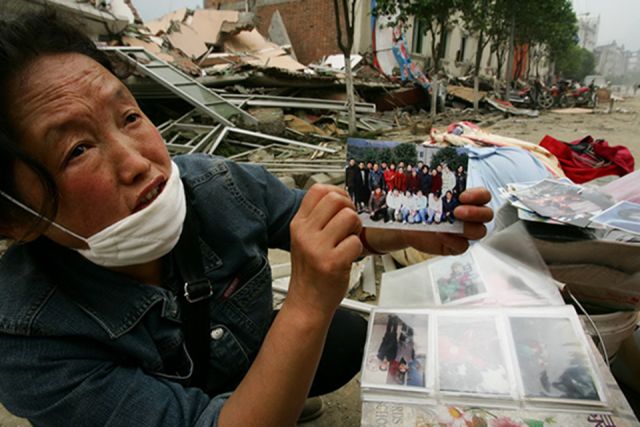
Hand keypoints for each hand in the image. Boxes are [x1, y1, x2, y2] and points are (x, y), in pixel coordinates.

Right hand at [286, 185, 362, 319]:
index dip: (337, 193)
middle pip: (336, 199)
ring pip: (349, 217)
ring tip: (348, 241)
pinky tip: (348, 257)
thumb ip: (318, 220)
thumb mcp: (304, 240)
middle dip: (350, 209)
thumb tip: (342, 199)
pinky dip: (357, 249)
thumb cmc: (311, 272)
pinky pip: (356, 242)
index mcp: (298, 224)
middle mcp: (305, 233)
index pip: (318, 190)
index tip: (343, 205)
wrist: (307, 303)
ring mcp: (318, 247)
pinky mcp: (332, 262)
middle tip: (349, 226)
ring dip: (355, 229)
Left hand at [401, 187, 492, 254]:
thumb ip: (435, 184)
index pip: (484, 196)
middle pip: (487, 214)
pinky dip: (453, 241)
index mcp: (467, 200)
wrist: (407, 226)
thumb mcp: (427, 193)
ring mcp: (464, 232)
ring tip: (448, 224)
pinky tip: (441, 234)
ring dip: (466, 228)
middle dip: (475, 212)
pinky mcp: (456, 246)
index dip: (478, 195)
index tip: (462, 196)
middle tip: (457, 211)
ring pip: (479, 231)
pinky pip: (463, 246)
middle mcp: (470, 216)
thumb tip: (428, 170)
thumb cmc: (421, 208)